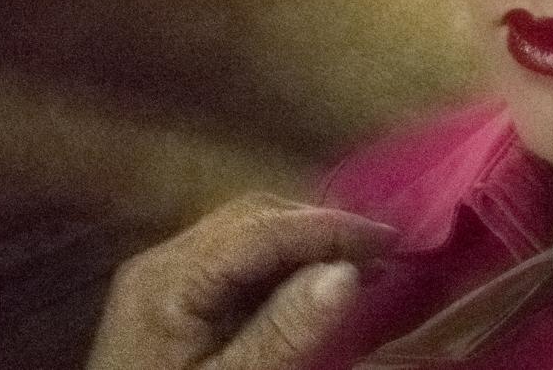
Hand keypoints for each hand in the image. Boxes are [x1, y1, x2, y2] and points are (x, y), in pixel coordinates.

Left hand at [87, 192, 398, 368]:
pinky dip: (281, 267)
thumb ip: (283, 332)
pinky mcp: (171, 303)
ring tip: (358, 266)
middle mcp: (161, 262)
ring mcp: (163, 281)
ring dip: (304, 244)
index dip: (330, 228)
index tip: (391, 240)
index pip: (261, 229)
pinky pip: (235, 264)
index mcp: (168, 278)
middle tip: (380, 253)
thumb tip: (348, 271)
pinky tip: (313, 287)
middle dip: (319, 228)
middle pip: (251, 219)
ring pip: (245, 235)